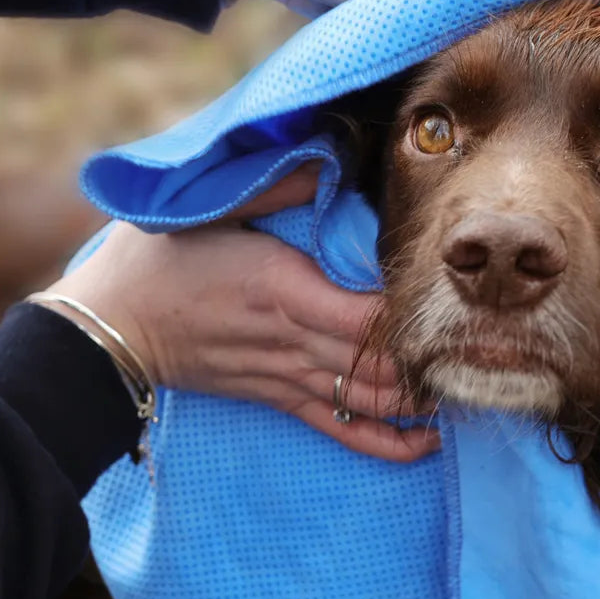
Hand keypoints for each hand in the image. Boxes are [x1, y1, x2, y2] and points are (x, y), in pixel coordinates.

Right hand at [46, 170, 438, 462]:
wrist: (110, 329)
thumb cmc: (158, 260)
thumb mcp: (212, 205)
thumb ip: (281, 182)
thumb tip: (340, 155)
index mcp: (285, 290)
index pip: (370, 315)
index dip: (415, 316)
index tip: (455, 302)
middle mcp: (295, 342)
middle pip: (382, 361)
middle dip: (436, 362)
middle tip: (489, 351)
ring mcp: (288, 378)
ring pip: (371, 399)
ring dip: (423, 400)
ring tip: (471, 389)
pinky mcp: (279, 399)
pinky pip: (341, 430)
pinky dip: (387, 442)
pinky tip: (428, 443)